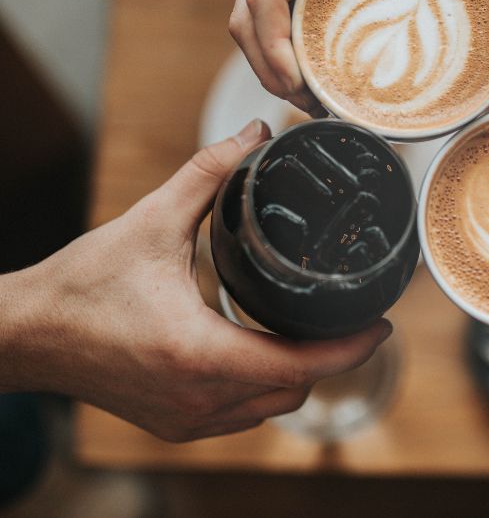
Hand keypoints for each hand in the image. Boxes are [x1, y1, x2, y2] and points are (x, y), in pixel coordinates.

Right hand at [0, 120, 391, 441]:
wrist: (26, 334)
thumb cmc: (82, 285)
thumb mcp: (151, 221)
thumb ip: (208, 174)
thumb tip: (253, 135)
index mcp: (200, 352)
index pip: (302, 365)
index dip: (351, 348)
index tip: (382, 324)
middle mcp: (199, 398)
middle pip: (295, 389)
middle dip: (331, 357)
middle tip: (350, 317)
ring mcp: (186, 419)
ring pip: (271, 407)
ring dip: (298, 373)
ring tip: (314, 330)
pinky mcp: (174, 424)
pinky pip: (242, 415)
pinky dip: (264, 386)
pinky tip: (263, 351)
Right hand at [229, 0, 488, 112]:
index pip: (261, 0)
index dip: (273, 50)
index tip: (300, 84)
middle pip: (243, 24)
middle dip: (270, 71)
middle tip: (314, 107)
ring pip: (243, 19)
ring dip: (267, 61)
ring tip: (309, 95)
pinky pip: (261, 6)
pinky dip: (273, 40)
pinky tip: (306, 60)